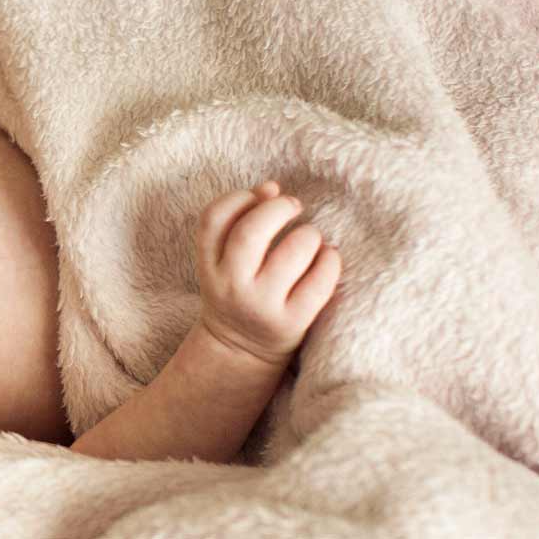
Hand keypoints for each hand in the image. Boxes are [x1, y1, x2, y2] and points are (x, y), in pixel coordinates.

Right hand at [193, 181, 340, 365]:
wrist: (242, 350)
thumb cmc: (239, 290)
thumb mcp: (225, 260)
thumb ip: (240, 222)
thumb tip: (272, 188)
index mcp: (209, 266)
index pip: (213, 219)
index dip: (240, 197)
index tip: (262, 195)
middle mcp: (231, 285)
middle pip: (250, 233)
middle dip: (278, 209)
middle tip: (293, 206)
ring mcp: (261, 306)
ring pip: (291, 253)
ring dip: (308, 234)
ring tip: (310, 237)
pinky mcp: (292, 323)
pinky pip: (319, 283)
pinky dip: (330, 260)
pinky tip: (328, 256)